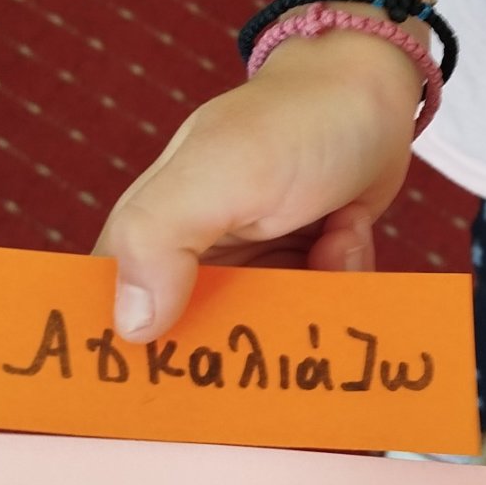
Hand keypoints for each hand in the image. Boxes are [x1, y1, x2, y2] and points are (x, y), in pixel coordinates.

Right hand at [96, 31, 419, 339]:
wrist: (371, 88)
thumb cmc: (291, 121)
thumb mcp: (222, 170)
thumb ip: (162, 236)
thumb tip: (130, 326)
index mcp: (146, 240)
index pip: (115, 326)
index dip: (138, 369)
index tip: (182, 396)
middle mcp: (191, 265)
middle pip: (200, 352)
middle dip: (253, 345)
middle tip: (291, 308)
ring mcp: (250, 273)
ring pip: (268, 339)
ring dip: (311, 303)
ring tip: (330, 242)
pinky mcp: (298, 274)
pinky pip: (315, 316)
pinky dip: (340, 283)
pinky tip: (346, 233)